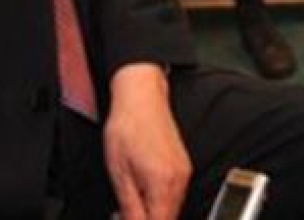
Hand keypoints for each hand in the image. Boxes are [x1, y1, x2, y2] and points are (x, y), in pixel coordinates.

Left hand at [104, 64, 190, 219]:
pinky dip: (159, 201)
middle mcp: (179, 180)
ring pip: (172, 209)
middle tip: (123, 213)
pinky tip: (142, 192)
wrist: (141, 97)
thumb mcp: (119, 173)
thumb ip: (129, 207)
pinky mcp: (183, 166)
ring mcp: (184, 173)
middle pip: (168, 219)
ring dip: (152, 213)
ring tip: (129, 203)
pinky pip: (175, 195)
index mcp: (163, 185)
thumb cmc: (128, 126)